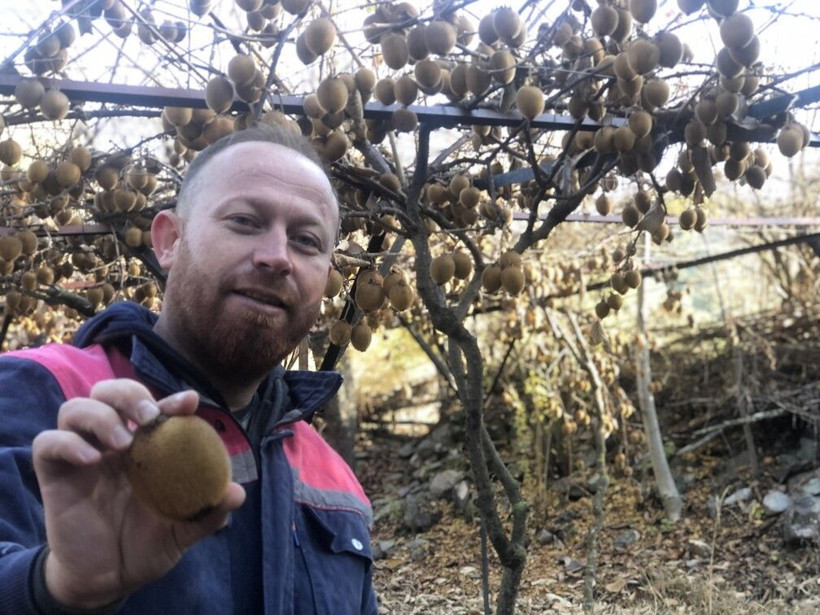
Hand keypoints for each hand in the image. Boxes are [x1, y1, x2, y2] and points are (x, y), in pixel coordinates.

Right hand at [31, 380, 245, 608]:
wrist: (109, 579)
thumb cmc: (147, 544)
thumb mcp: (183, 530)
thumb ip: (208, 512)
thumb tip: (237, 494)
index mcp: (146, 447)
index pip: (155, 408)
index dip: (170, 399)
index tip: (189, 402)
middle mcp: (112, 442)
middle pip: (108, 391)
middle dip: (128, 393)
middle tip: (147, 417)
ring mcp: (81, 455)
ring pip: (74, 407)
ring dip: (99, 415)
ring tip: (121, 443)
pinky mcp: (54, 475)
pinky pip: (47, 442)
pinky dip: (67, 442)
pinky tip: (90, 460)